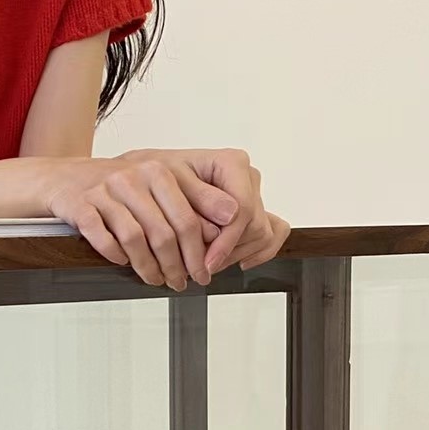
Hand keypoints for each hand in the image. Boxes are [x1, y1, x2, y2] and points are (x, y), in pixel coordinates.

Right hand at [45, 154, 238, 289]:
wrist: (64, 178)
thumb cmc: (119, 186)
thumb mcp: (160, 184)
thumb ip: (195, 198)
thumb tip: (227, 223)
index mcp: (159, 170)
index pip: (188, 218)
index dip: (200, 251)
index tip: (206, 269)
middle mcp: (133, 177)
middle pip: (163, 233)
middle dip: (177, 266)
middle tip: (182, 282)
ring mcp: (105, 191)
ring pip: (134, 239)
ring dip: (148, 268)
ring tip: (156, 279)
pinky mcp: (80, 205)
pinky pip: (103, 238)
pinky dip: (116, 256)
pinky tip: (123, 263)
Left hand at [131, 149, 289, 273]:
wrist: (154, 178)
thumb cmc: (160, 177)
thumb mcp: (170, 182)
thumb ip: (200, 197)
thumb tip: (230, 216)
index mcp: (232, 163)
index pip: (243, 208)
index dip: (227, 240)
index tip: (208, 262)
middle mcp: (248, 178)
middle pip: (254, 226)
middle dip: (228, 250)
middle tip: (200, 266)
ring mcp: (254, 195)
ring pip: (262, 235)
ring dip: (236, 255)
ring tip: (207, 262)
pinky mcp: (256, 211)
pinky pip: (274, 234)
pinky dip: (259, 252)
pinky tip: (239, 262)